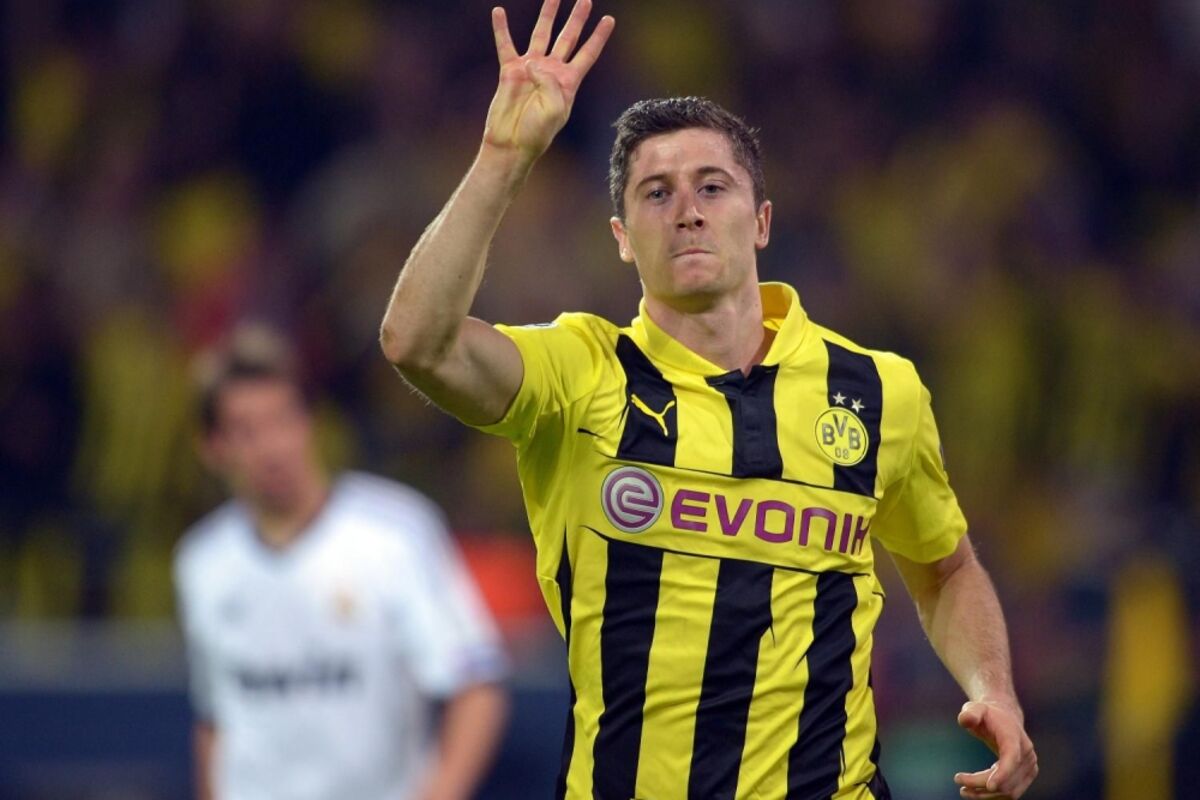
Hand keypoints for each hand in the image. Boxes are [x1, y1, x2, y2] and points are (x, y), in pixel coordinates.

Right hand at [484, 0, 614, 162]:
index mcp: (568, 82)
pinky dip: (501, 28)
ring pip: (541, 34)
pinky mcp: (510, 71)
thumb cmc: (536, 133)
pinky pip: (505, 44)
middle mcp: (551, 71)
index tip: (609, 20)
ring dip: (547, 15)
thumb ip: (549, 82)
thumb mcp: (554, 110)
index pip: (587, 53)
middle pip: (568, 37)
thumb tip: (532, 62)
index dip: (598, 37)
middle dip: (577, 18)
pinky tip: (498, 12)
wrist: (512, 143)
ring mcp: (530, 68)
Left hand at [954, 700, 1037, 797]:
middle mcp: (1027, 754)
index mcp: (1014, 737)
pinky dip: (995, 796)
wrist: (1004, 718)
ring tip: (964, 791)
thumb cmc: (987, 714)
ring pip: (1010, 790)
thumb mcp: (975, 708)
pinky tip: (976, 792)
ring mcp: (1030, 767)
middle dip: (981, 784)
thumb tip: (965, 720)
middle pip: (1007, 778)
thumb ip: (970, 713)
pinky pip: (1012, 792)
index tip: (989, 786)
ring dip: (987, 795)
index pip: (1012, 758)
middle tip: (958, 780)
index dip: (1003, 773)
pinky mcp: (1026, 776)